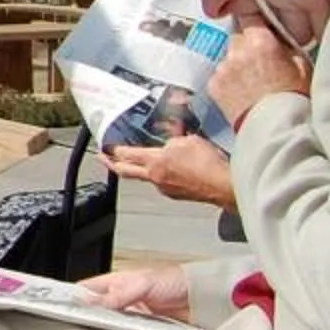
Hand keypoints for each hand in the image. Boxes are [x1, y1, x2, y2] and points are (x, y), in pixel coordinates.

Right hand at [77, 264, 192, 323]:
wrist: (203, 298)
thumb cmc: (175, 281)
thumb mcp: (142, 284)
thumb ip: (118, 295)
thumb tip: (92, 303)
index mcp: (116, 283)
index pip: (85, 290)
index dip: (72, 297)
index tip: (59, 307)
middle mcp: (121, 300)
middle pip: (95, 311)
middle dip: (86, 319)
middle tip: (73, 329)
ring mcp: (132, 316)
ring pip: (110, 326)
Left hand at [105, 132, 237, 209]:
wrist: (225, 186)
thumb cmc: (209, 164)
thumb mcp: (188, 140)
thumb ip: (174, 137)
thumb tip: (170, 134)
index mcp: (155, 162)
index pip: (126, 155)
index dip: (113, 150)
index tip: (105, 148)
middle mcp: (155, 178)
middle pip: (126, 171)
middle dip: (112, 164)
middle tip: (104, 158)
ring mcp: (166, 189)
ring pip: (145, 177)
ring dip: (139, 169)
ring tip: (138, 160)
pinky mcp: (177, 194)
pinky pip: (162, 182)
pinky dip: (160, 174)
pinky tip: (168, 169)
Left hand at [208, 24, 309, 123]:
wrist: (276, 128)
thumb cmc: (296, 98)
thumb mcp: (303, 69)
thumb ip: (288, 51)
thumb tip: (281, 46)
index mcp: (261, 41)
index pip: (253, 22)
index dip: (258, 30)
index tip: (263, 38)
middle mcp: (237, 50)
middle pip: (237, 40)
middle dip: (246, 48)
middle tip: (259, 64)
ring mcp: (222, 68)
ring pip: (227, 59)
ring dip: (236, 66)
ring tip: (250, 84)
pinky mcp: (213, 86)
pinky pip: (219, 77)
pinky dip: (227, 83)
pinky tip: (240, 95)